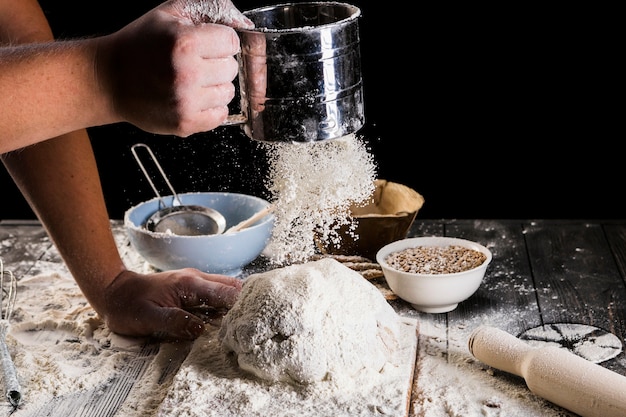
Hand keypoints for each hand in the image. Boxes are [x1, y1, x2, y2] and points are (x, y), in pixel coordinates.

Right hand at [97, 0, 253, 136]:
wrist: (108, 80)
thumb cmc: (139, 45)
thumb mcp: (169, 13)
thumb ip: (208, 9)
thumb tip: (242, 21)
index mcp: (184, 42)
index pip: (231, 41)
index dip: (219, 41)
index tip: (206, 44)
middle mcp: (187, 73)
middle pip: (232, 68)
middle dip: (217, 64)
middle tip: (195, 64)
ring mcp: (186, 101)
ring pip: (228, 93)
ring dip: (214, 87)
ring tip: (192, 82)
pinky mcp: (185, 123)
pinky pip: (220, 116)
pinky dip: (211, 108)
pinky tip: (193, 98)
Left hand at [100, 268, 242, 339]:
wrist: (113, 292)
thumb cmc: (128, 306)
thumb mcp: (148, 318)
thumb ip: (175, 322)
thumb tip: (201, 329)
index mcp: (190, 284)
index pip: (226, 292)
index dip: (243, 306)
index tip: (255, 320)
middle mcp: (197, 280)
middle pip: (232, 287)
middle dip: (246, 303)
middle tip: (258, 322)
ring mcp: (195, 283)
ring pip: (226, 290)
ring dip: (237, 305)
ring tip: (248, 323)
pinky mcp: (191, 291)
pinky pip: (215, 295)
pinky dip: (225, 306)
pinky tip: (229, 320)